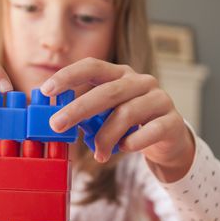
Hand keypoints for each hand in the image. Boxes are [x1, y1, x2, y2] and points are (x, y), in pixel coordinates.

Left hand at [40, 58, 194, 179]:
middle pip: (107, 91)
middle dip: (78, 109)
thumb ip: (88, 113)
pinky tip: (124, 148)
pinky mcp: (172, 121)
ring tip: (98, 154)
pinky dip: (133, 142)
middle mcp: (141, 82)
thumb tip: (55, 121)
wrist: (168, 138)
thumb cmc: (131, 124)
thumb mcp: (107, 113)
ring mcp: (159, 99)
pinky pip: (150, 131)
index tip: (46, 91)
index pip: (92, 67)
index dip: (68, 76)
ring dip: (106, 136)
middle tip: (56, 125)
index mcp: (120, 75)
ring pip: (127, 113)